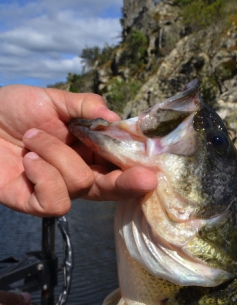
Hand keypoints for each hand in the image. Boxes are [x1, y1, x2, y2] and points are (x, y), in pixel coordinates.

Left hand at [0, 85, 156, 215]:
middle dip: (129, 182)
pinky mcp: (36, 204)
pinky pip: (57, 201)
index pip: (117, 163)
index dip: (135, 165)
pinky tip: (28, 160)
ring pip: (81, 183)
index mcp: (87, 150)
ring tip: (32, 138)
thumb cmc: (12, 109)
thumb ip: (84, 107)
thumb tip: (114, 119)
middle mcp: (77, 173)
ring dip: (57, 155)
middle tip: (146, 178)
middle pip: (112, 187)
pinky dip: (43, 175)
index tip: (154, 166)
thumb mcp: (52, 100)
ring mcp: (57, 190)